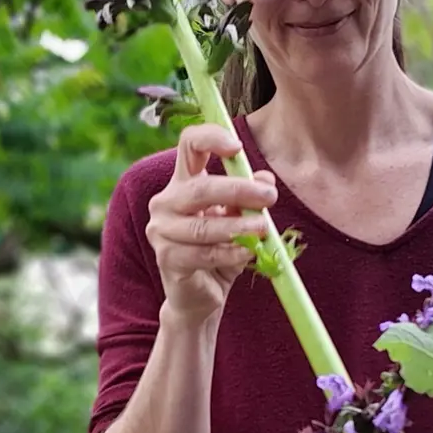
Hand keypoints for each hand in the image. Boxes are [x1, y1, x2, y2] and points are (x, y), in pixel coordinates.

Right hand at [145, 123, 278, 324]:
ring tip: (263, 228)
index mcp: (183, 183)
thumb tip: (265, 180)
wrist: (200, 294)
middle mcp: (166, 202)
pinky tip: (249, 252)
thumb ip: (248, 198)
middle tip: (270, 196)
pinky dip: (230, 253)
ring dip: (238, 226)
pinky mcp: (167, 259)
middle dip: (238, 190)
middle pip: (200, 188)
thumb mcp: (239, 219)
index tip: (237, 148)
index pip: (189, 145)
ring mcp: (162, 231)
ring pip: (203, 226)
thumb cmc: (219, 250)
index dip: (211, 138)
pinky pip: (203, 254)